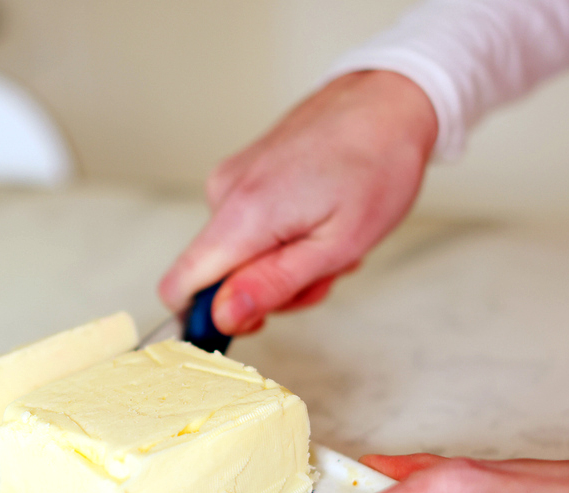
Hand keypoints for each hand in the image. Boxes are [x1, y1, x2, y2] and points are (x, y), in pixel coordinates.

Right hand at [157, 70, 437, 334]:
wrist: (389, 98)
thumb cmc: (378, 164)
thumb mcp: (337, 244)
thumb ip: (273, 285)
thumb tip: (222, 317)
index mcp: (242, 215)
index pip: (179, 288)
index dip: (206, 318)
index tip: (255, 318)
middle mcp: (223, 193)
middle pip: (216, 277)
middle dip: (267, 289)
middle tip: (322, 271)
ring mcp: (230, 179)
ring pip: (236, 254)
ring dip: (282, 262)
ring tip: (329, 237)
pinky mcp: (241, 172)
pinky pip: (246, 227)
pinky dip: (280, 236)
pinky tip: (317, 217)